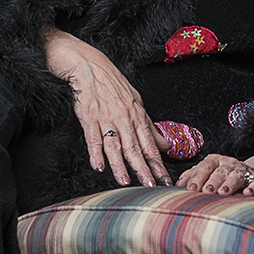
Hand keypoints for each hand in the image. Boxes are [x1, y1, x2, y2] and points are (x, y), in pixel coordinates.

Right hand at [42, 26, 171, 187]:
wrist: (90, 66)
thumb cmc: (113, 84)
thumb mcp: (136, 102)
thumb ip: (149, 126)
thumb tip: (165, 144)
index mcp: (137, 115)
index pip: (150, 145)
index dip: (158, 164)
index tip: (165, 179)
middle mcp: (124, 118)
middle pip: (135, 149)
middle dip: (144, 170)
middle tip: (151, 187)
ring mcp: (106, 119)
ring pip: (115, 147)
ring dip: (120, 166)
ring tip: (127, 182)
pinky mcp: (88, 118)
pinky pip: (93, 139)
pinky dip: (96, 153)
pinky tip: (99, 166)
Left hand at [177, 151, 253, 197]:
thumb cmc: (225, 177)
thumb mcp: (208, 173)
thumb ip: (192, 177)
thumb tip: (176, 186)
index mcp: (215, 161)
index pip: (204, 167)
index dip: (197, 177)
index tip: (190, 188)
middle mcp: (228, 164)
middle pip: (219, 171)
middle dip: (212, 181)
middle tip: (205, 191)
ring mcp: (243, 171)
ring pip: (235, 176)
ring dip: (229, 184)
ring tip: (223, 193)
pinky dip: (252, 188)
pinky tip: (248, 193)